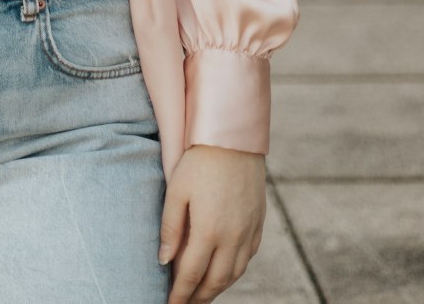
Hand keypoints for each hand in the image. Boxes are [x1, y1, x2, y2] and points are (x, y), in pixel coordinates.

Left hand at [160, 145, 265, 302]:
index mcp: (209, 231)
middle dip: (199, 296)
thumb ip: (171, 228)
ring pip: (235, 273)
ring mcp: (249, 231)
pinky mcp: (259, 222)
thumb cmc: (199, 160)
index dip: (180, 294)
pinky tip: (225, 270)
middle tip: (185, 303)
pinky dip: (235, 271)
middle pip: (216, 280)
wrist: (233, 137)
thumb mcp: (176, 190)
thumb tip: (164, 261)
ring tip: (203, 292)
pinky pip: (248, 257)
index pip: (192, 275)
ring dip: (218, 287)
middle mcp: (233, 237)